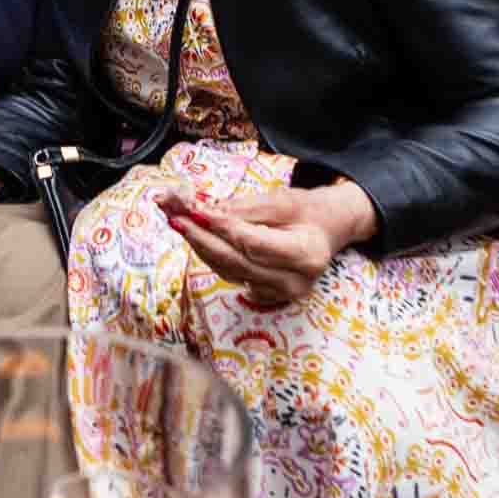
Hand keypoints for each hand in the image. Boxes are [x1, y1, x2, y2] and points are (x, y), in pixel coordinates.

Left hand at [155, 181, 377, 308]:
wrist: (325, 232)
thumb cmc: (306, 212)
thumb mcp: (282, 200)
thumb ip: (245, 209)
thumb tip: (205, 211)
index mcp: (307, 254)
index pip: (254, 243)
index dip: (222, 228)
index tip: (194, 210)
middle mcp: (295, 282)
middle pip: (236, 261)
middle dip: (201, 237)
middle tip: (173, 217)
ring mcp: (280, 295)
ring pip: (228, 270)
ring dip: (200, 246)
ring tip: (178, 221)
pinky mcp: (266, 297)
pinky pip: (230, 275)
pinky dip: (211, 255)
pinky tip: (196, 236)